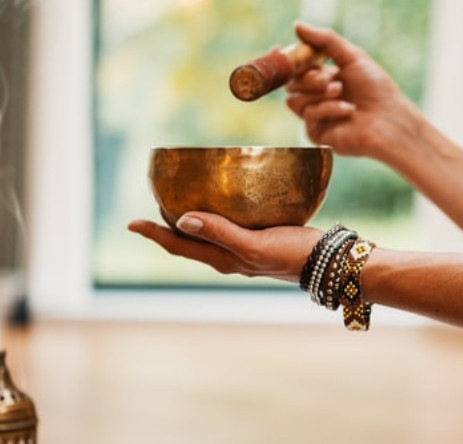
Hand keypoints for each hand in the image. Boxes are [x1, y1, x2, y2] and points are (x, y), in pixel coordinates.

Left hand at [127, 212, 321, 282]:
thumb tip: (182, 220)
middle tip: (152, 204)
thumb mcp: (254, 245)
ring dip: (189, 220)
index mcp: (223, 259)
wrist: (330, 262)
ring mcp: (244, 249)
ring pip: (207, 235)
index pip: (178, 246)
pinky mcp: (260, 239)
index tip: (131, 222)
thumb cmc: (293, 255)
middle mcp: (229, 256)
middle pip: (188, 242)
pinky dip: (215, 215)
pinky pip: (227, 226)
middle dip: (167, 226)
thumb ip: (221, 232)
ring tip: (178, 201)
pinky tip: (224, 201)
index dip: (154, 233)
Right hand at [285, 21, 424, 163]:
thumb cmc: (376, 88)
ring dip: (318, 92)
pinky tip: (347, 109)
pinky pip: (308, 116)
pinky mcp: (317, 134)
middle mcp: (317, 98)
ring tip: (340, 91)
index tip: (277, 48)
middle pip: (291, 83)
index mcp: (324, 78)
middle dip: (308, 77)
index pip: (296, 69)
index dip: (285, 60)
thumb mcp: (352, 57)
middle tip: (330, 77)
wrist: (390, 119)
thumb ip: (325, 40)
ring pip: (294, 100)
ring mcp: (316, 117)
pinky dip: (327, 108)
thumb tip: (296, 25)